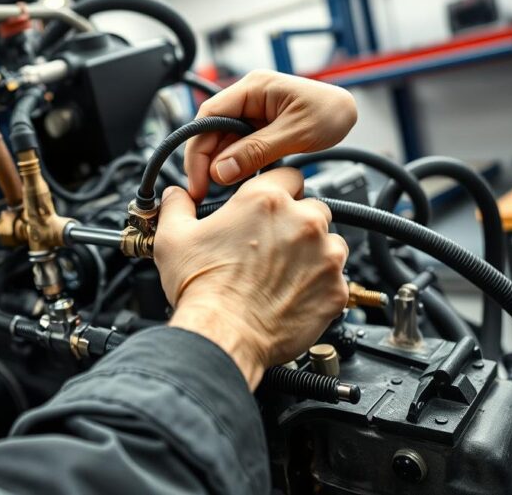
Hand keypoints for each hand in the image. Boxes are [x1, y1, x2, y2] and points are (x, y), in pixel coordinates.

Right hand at [154, 169, 348, 388]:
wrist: (223, 336)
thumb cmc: (202, 289)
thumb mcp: (174, 237)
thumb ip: (177, 206)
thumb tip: (175, 195)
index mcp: (266, 201)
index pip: (288, 175)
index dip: (278, 189)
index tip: (272, 206)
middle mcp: (302, 222)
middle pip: (313, 208)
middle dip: (296, 223)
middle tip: (272, 246)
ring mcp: (325, 256)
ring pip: (330, 243)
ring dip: (313, 253)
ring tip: (283, 273)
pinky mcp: (336, 289)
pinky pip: (337, 279)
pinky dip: (320, 285)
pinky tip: (293, 295)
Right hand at [184, 70, 356, 200]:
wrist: (350, 112)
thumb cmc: (332, 111)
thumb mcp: (296, 132)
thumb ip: (258, 150)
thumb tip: (222, 170)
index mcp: (254, 87)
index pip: (209, 116)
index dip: (198, 148)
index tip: (197, 178)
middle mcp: (248, 98)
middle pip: (212, 130)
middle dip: (206, 162)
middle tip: (203, 191)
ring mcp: (252, 113)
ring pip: (224, 142)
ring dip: (221, 166)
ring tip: (222, 192)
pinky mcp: (259, 128)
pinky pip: (239, 148)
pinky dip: (236, 166)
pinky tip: (238, 183)